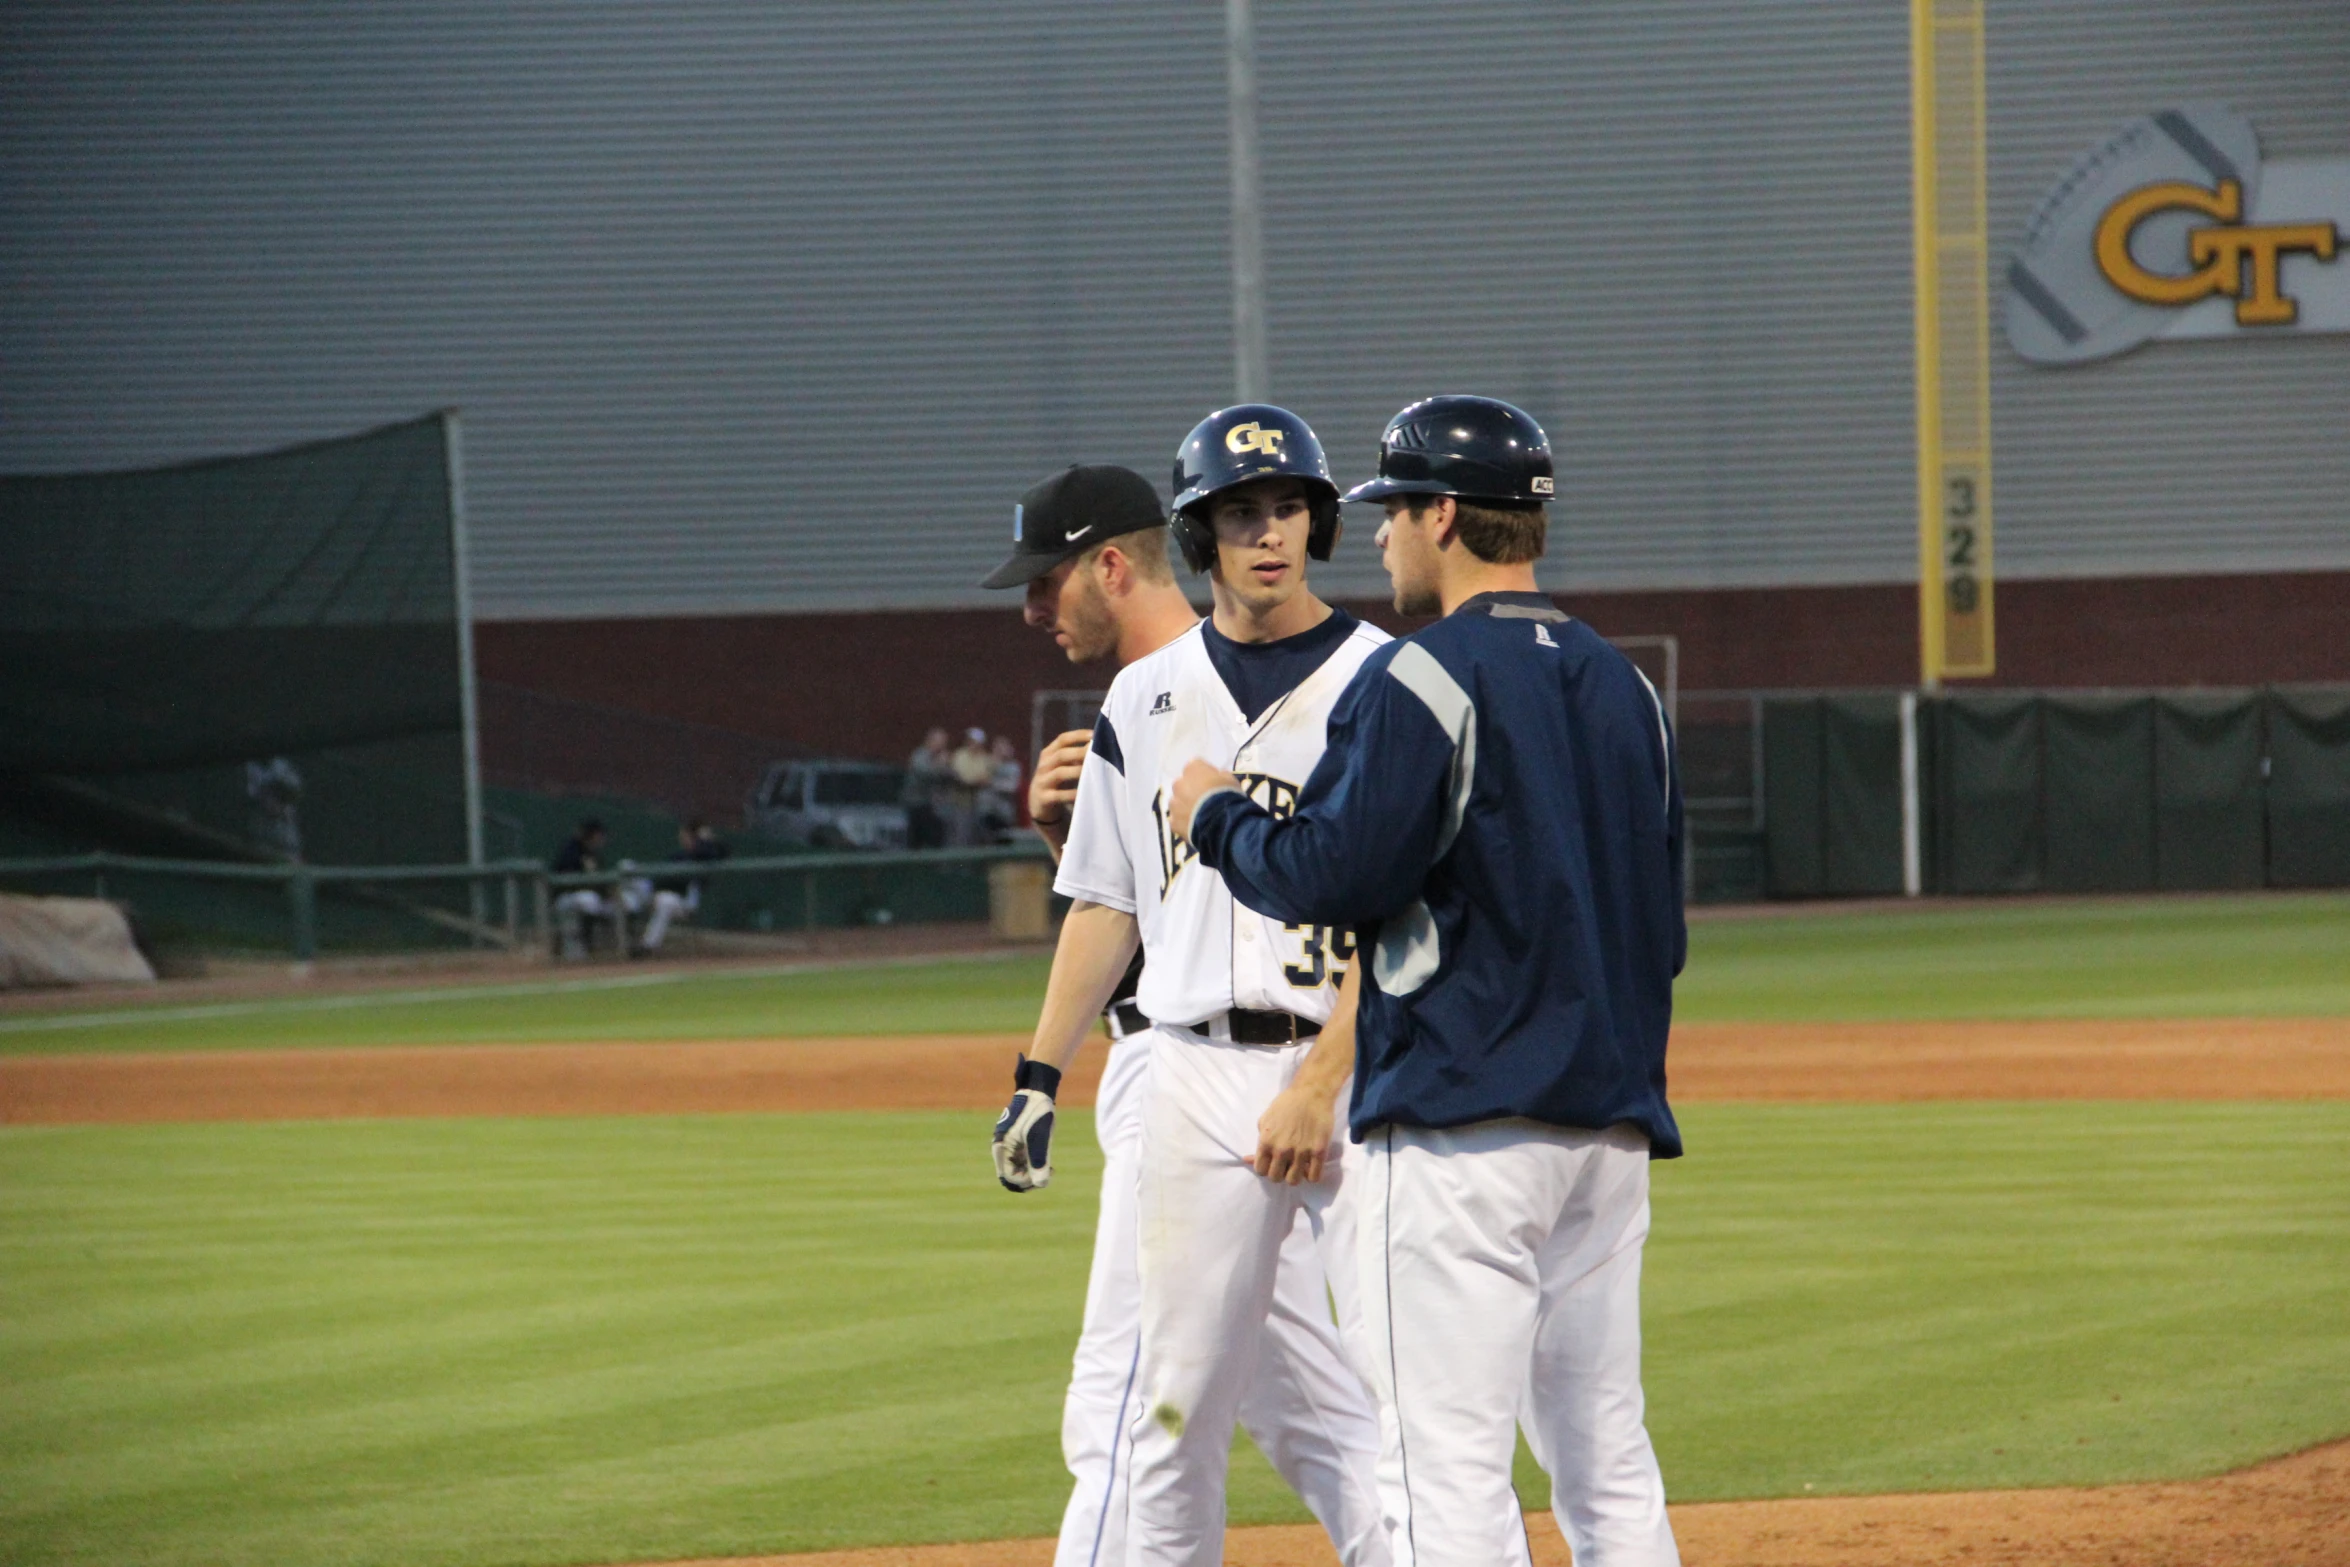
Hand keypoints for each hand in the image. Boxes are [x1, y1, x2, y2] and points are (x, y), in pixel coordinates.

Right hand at [992, 1054, 1061, 1191]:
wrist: (1038, 1090)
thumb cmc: (1037, 1112)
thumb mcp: (1040, 1138)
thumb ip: (1040, 1161)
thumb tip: (1041, 1184)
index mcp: (1001, 1148)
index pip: (1010, 1177)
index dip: (1027, 1180)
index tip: (1045, 1172)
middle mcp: (1002, 1149)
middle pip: (1012, 1176)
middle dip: (1029, 1179)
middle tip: (1048, 1174)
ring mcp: (1009, 1145)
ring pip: (1018, 1170)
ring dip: (1033, 1173)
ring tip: (1051, 1169)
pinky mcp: (1017, 1142)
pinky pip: (1023, 1161)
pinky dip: (1034, 1164)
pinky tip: (1049, 1163)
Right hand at [1028, 728, 1090, 853]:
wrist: (1038, 805)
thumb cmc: (1056, 781)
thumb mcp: (1062, 766)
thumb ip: (1076, 755)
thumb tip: (1100, 744)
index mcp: (1048, 753)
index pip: (1062, 739)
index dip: (1078, 735)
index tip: (1095, 735)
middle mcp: (1043, 765)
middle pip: (1061, 755)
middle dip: (1080, 752)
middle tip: (1098, 753)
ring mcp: (1041, 782)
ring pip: (1059, 773)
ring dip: (1077, 771)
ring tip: (1092, 771)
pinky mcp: (1043, 799)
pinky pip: (1058, 795)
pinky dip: (1071, 794)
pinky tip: (1083, 793)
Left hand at [1168, 758, 1240, 843]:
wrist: (1222, 822)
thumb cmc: (1228, 796)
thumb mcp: (1230, 779)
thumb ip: (1219, 776)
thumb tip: (1215, 779)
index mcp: (1193, 769)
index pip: (1195, 766)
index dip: (1204, 775)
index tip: (1212, 782)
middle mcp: (1179, 783)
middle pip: (1183, 784)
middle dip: (1191, 790)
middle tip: (1204, 800)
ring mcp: (1174, 803)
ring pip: (1177, 802)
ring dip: (1185, 806)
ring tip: (1199, 815)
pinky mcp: (1173, 821)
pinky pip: (1177, 820)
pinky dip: (1184, 822)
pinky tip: (1195, 827)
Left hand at [1251, 1078, 1339, 1184]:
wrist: (1311, 1093)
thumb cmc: (1286, 1104)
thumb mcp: (1265, 1120)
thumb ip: (1258, 1141)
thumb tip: (1248, 1159)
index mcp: (1266, 1142)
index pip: (1260, 1170)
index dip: (1266, 1168)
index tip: (1272, 1163)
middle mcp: (1281, 1150)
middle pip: (1275, 1178)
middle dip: (1279, 1173)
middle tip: (1285, 1165)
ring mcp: (1301, 1152)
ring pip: (1293, 1181)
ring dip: (1295, 1176)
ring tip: (1298, 1166)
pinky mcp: (1319, 1152)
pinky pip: (1314, 1177)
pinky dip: (1312, 1175)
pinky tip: (1311, 1166)